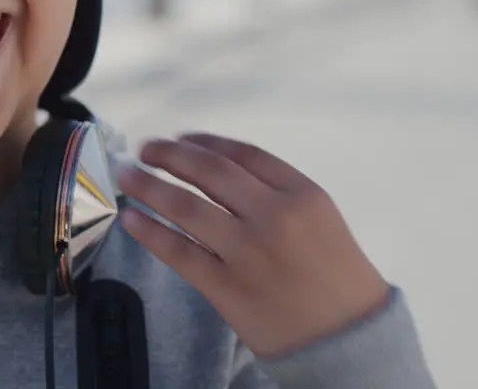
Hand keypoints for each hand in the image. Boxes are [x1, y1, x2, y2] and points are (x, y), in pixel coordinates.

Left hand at [116, 133, 390, 357]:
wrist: (349, 339)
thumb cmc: (336, 277)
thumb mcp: (320, 219)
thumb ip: (276, 194)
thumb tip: (215, 170)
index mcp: (302, 194)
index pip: (242, 154)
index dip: (204, 142)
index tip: (181, 138)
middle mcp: (274, 216)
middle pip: (208, 171)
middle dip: (170, 155)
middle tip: (146, 150)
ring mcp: (247, 252)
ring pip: (185, 206)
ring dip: (148, 187)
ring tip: (128, 177)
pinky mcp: (226, 286)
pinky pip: (178, 251)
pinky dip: (149, 231)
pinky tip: (131, 220)